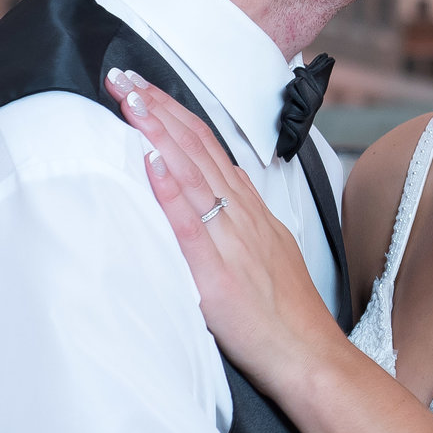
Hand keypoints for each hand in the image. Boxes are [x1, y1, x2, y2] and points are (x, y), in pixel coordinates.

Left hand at [104, 68, 337, 392]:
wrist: (310, 357)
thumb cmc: (285, 316)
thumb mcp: (264, 255)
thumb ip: (235, 224)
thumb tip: (207, 196)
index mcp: (249, 211)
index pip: (207, 147)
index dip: (174, 114)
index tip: (143, 89)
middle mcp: (242, 215)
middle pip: (197, 147)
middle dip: (158, 107)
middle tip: (123, 75)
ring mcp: (232, 241)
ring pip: (194, 173)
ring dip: (160, 132)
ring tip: (131, 100)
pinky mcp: (219, 274)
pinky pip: (191, 225)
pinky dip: (170, 189)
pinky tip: (151, 161)